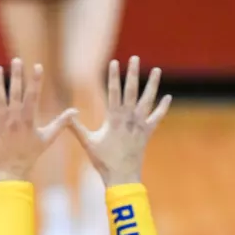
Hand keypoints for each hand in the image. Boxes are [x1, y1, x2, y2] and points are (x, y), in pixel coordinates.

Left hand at [0, 58, 75, 182]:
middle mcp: (14, 119)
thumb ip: (61, 123)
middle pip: (16, 93)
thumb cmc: (30, 155)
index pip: (33, 96)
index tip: (37, 66)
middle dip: (17, 76)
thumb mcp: (47, 139)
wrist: (11, 171)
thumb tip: (75, 111)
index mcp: (29, 120)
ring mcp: (1, 123)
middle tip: (16, 60)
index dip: (35, 80)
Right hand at [65, 56, 170, 186]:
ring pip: (148, 100)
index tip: (114, 62)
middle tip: (135, 58)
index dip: (113, 76)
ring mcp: (140, 124)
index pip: (113, 92)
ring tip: (157, 70)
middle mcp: (129, 118)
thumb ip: (76, 127)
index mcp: (114, 118)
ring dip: (152, 84)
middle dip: (132, 73)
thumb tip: (67, 115)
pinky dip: (163, 108)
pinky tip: (168, 97)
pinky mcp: (147, 133)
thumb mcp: (87, 143)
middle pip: (132, 90)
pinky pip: (157, 117)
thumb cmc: (103, 161)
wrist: (122, 176)